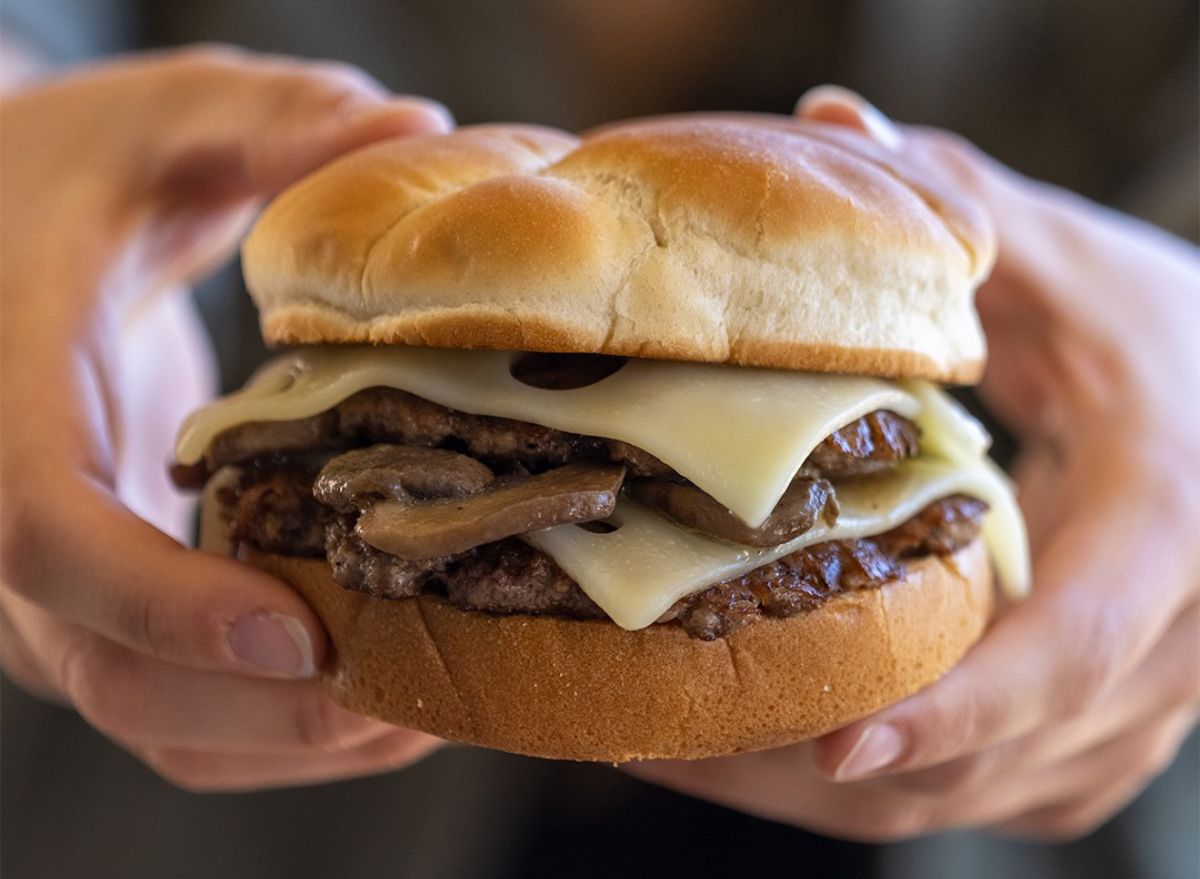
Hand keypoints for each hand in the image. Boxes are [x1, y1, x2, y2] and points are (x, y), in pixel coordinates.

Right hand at [0, 46, 451, 789]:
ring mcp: (50, 593)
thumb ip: (267, 120)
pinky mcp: (103, 613)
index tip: (298, 630)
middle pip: (112, 676)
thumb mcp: (158, 122)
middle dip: (271, 710)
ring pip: (151, 724)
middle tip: (427, 692)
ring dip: (293, 740)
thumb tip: (414, 128)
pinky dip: (281, 735)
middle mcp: (7, 530)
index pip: (45, 539)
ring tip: (439, 704)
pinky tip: (391, 696)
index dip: (163, 604)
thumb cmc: (64, 177)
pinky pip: (179, 718)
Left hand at [629, 86, 1199, 840]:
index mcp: (1169, 527)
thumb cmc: (1174, 337)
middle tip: (683, 747)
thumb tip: (836, 121)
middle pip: (1011, 754)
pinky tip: (800, 756)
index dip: (958, 709)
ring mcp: (1154, 699)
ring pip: (1002, 791)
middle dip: (846, 772)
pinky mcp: (1120, 722)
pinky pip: (1012, 787)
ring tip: (700, 756)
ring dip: (853, 793)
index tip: (839, 743)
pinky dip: (910, 784)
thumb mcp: (1083, 267)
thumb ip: (970, 209)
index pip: (1069, 650)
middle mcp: (1174, 642)